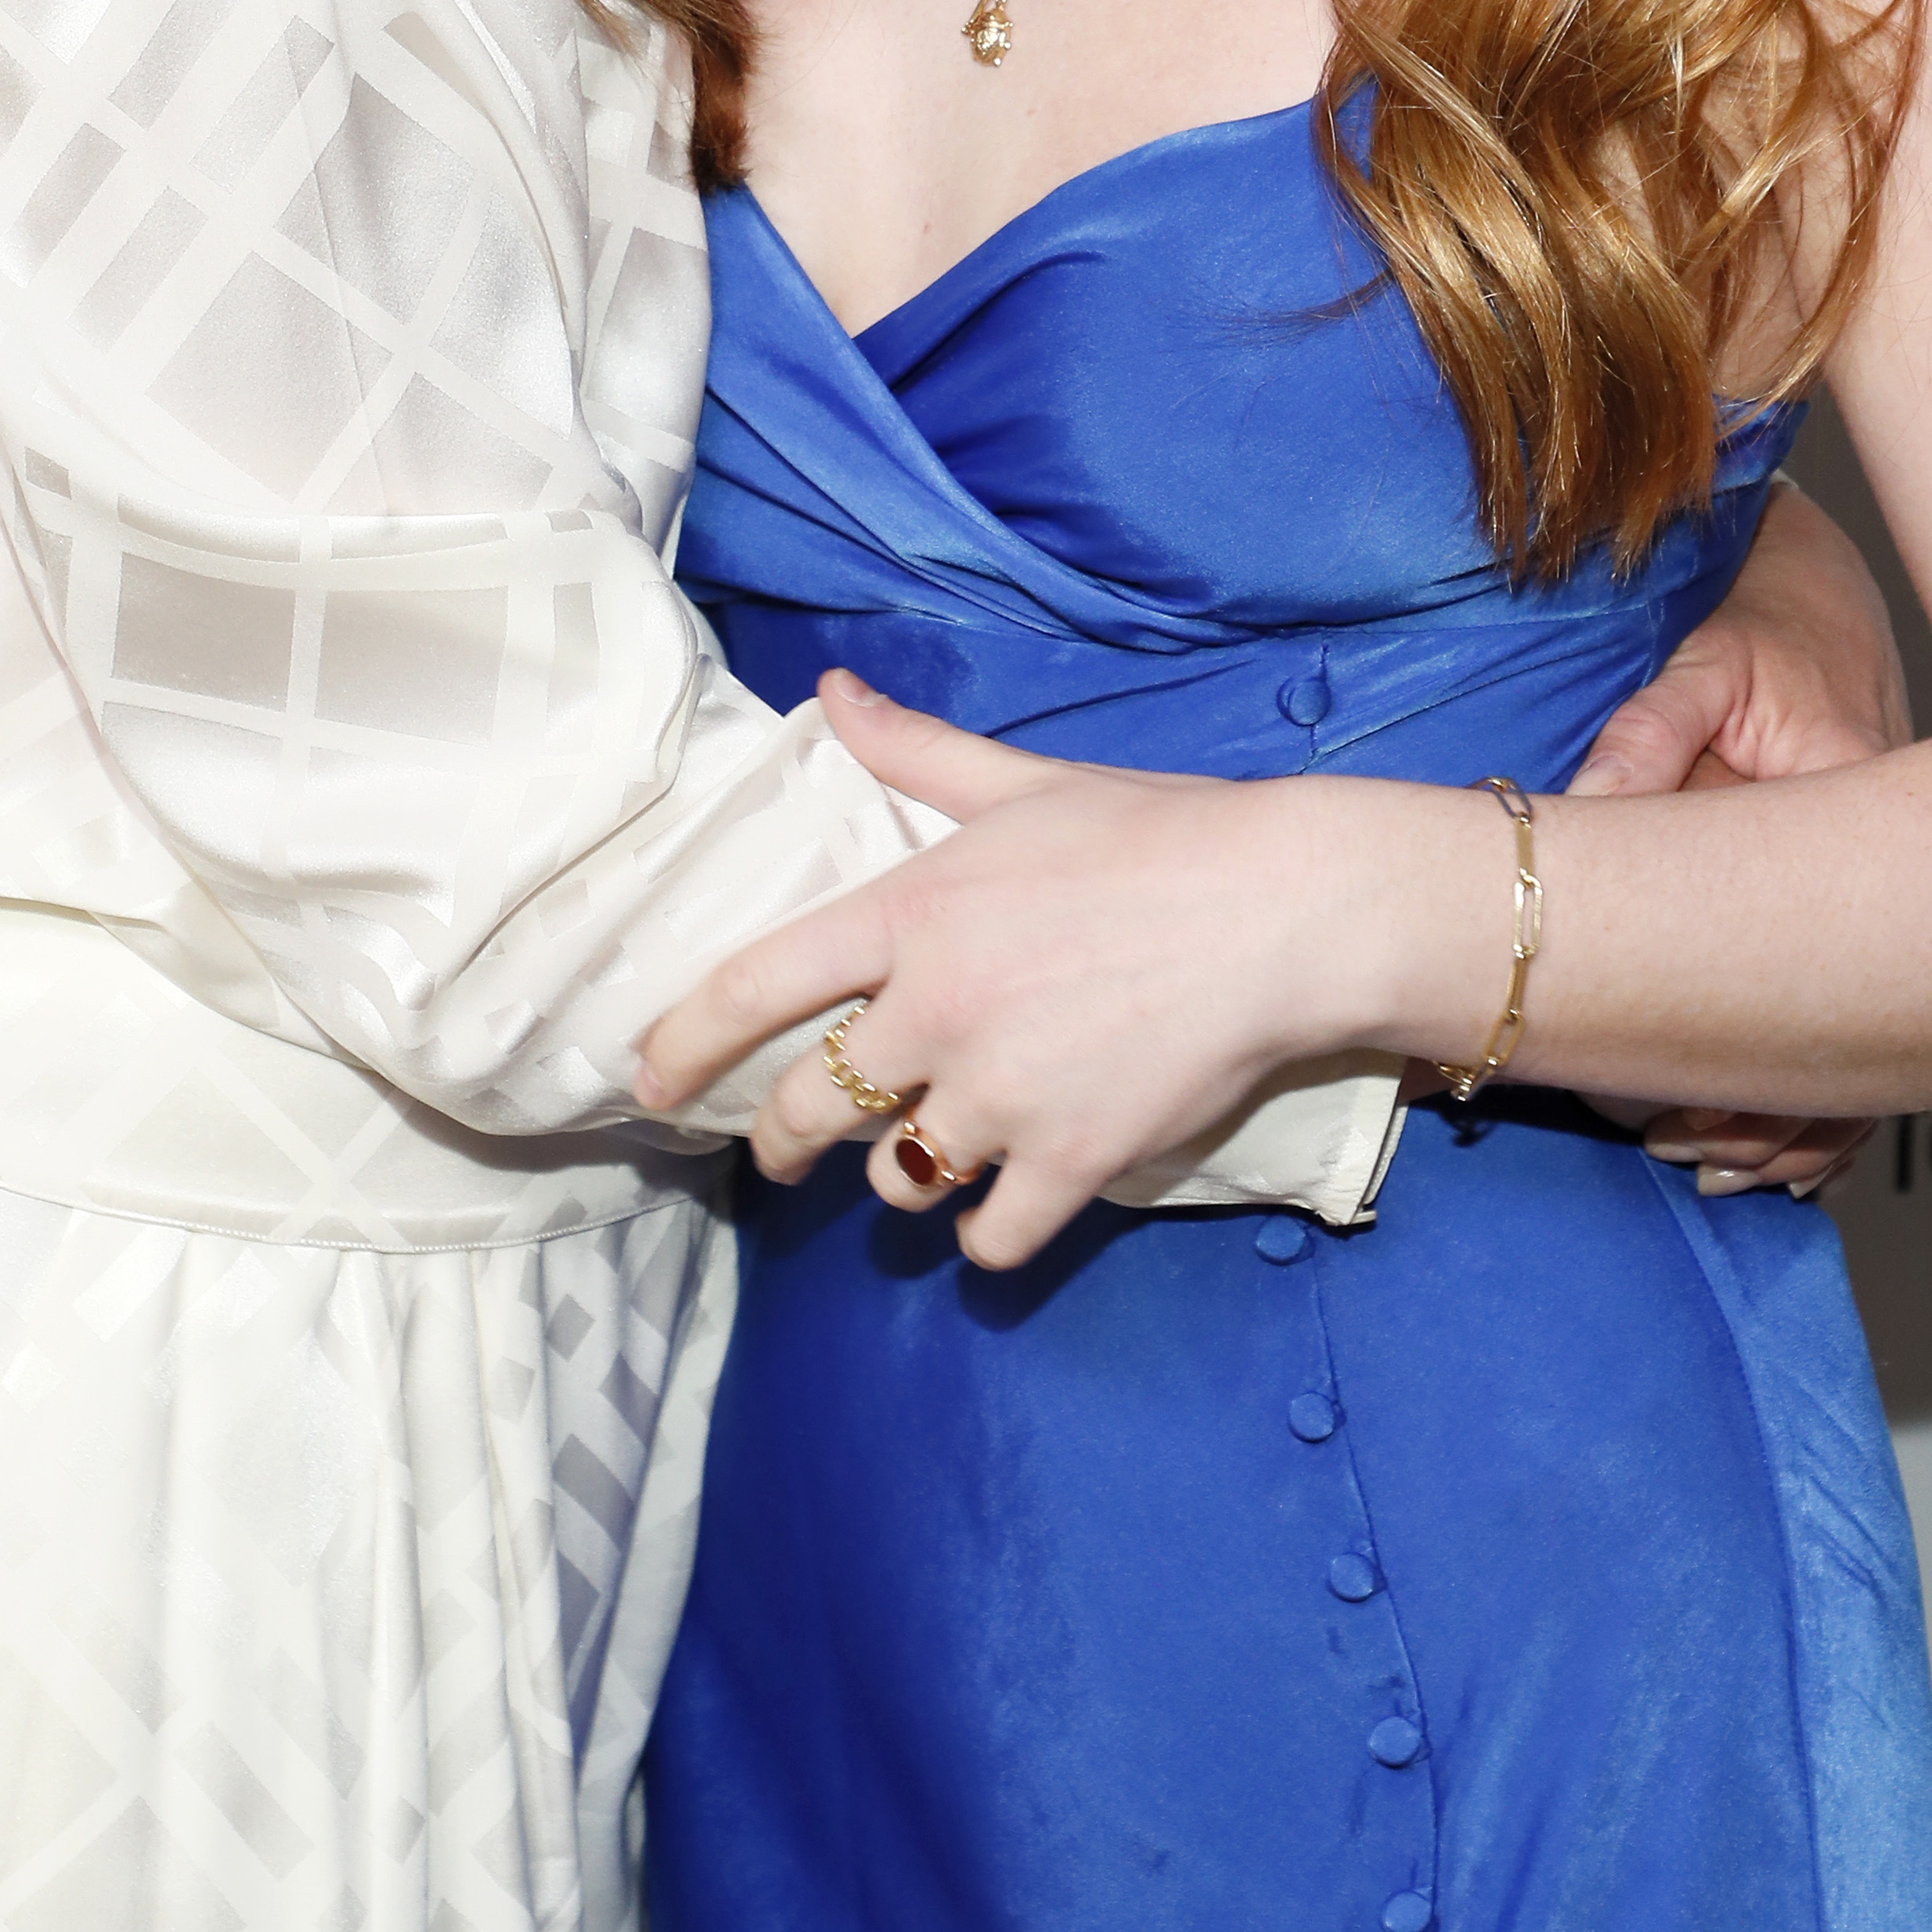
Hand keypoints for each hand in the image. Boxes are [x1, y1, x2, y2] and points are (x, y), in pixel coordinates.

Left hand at [638, 670, 1396, 1271]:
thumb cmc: (1155, 833)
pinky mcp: (1073, 1162)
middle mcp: (937, 1014)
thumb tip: (831, 691)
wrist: (1284, 910)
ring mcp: (1003, 1098)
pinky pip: (991, 1240)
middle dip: (782, 1142)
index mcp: (912, 915)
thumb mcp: (1021, 781)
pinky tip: (1001, 1213)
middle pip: (809, 1109)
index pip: (757, 986)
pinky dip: (985, 1239)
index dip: (685, 1042)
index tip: (647, 1081)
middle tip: (786, 1153)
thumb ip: (913, 749)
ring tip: (926, 1160)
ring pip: (899, 1181)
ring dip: (901, 1179)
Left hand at [1571, 478, 1903, 1195]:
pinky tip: (1769, 1153)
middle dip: (1767, 1105)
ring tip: (1705, 1162)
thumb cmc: (1764, 628)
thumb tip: (1587, 814)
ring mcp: (1900, 910)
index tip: (1662, 1083)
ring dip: (1793, 1117)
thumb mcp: (1704, 661)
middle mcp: (1893, 876)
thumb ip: (1648, 733)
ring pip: (1867, 1050)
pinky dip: (1822, 1099)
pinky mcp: (1876, 925)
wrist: (1824, 604)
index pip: (1810, 947)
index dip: (1746, 1034)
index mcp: (1862, 803)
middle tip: (1675, 1145)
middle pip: (1852, 1026)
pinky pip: (1869, 1038)